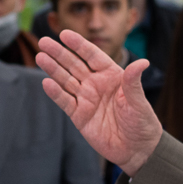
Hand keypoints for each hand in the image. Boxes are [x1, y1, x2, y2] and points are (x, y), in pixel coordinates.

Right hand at [37, 30, 162, 175]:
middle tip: (44, 42)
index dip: (78, 45)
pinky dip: (55, 93)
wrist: (136, 149)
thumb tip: (143, 63)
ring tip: (40, 57)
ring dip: (53, 69)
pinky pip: (65, 102)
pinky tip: (46, 82)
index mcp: (111, 75)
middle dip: (59, 53)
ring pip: (66, 81)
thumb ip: (133, 82)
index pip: (92, 56)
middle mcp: (96, 84)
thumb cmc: (142, 122)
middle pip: (74, 65)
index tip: (64, 34)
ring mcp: (86, 99)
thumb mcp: (138, 101)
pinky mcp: (79, 116)